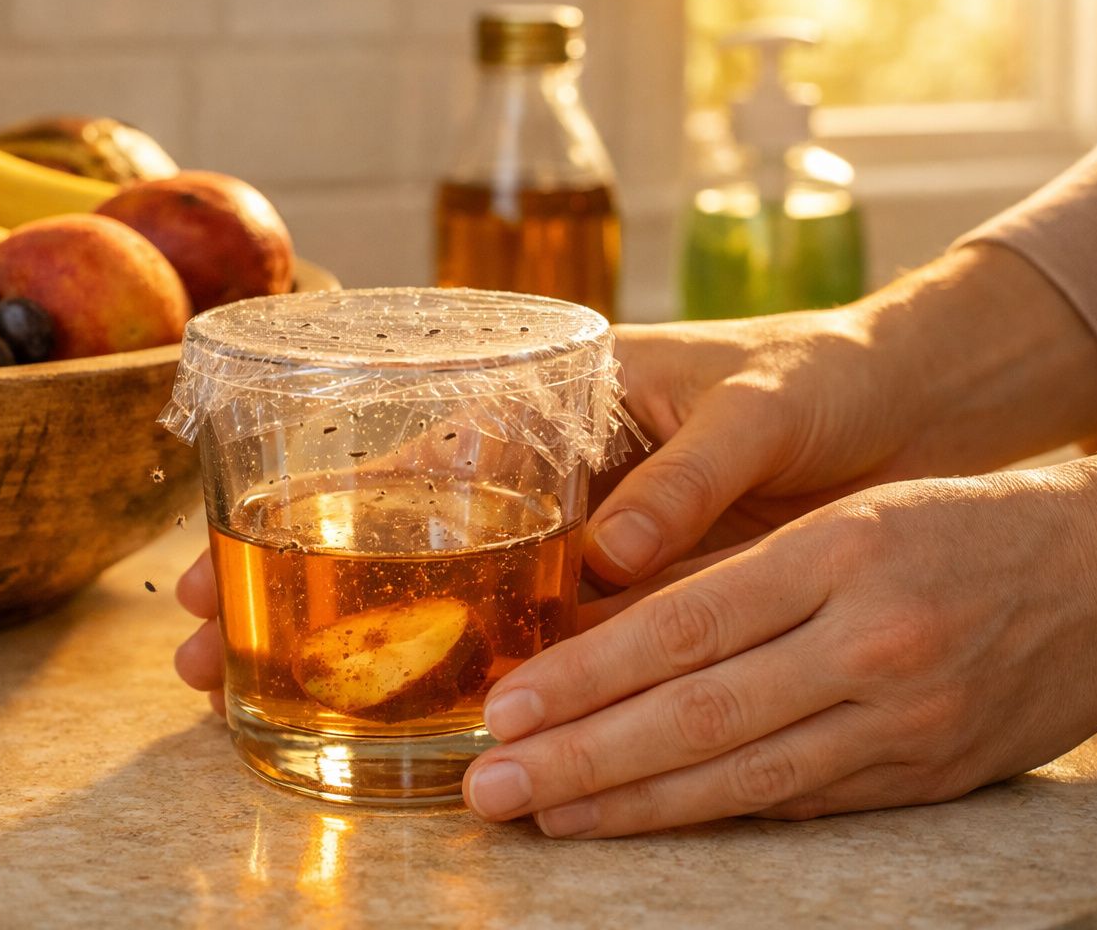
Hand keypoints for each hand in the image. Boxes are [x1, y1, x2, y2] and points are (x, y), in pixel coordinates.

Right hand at [174, 245, 1096, 713]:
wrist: (903, 412)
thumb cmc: (824, 378)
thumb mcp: (761, 411)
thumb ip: (689, 477)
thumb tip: (605, 558)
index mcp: (554, 403)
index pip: (410, 459)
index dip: (314, 512)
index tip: (220, 558)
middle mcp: (542, 474)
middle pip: (392, 537)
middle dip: (289, 589)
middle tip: (193, 652)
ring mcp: (572, 540)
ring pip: (443, 599)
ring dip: (353, 645)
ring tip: (252, 696)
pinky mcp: (619, 595)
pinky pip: (529, 641)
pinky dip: (466, 678)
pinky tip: (400, 719)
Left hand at [462, 450, 1096, 836]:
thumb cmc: (961, 523)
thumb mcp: (848, 516)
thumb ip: (739, 570)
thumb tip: (613, 626)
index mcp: (840, 553)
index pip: (684, 626)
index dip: (585, 676)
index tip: (504, 706)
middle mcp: (870, 641)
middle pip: (696, 714)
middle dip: (581, 757)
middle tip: (489, 785)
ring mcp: (905, 720)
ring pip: (742, 776)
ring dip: (631, 806)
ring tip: (544, 816)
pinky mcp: (929, 775)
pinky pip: (802, 802)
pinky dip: (716, 816)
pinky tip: (646, 824)